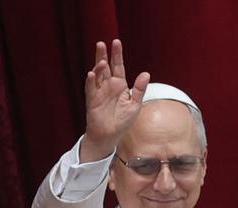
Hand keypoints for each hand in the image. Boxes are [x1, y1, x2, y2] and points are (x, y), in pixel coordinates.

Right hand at [80, 40, 150, 162]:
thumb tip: (146, 73)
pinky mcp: (92, 100)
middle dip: (103, 55)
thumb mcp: (135, 105)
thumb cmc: (122, 122)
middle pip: (105, 67)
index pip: (118, 66)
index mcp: (120, 85)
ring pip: (97, 75)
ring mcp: (99, 92)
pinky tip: (92, 74)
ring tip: (102, 61)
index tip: (116, 42)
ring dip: (98, 67)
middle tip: (102, 43)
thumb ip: (139, 89)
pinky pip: (91, 89)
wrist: (110, 136)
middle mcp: (108, 86)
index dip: (117, 55)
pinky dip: (91, 81)